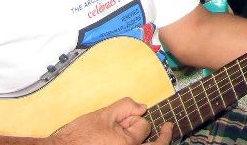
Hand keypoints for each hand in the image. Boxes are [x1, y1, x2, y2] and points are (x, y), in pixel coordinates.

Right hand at [50, 98, 171, 144]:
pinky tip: (140, 140)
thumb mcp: (102, 115)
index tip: (132, 115)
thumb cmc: (77, 137)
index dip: (138, 119)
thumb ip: (125, 107)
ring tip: (159, 135)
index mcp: (127, 144)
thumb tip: (142, 107)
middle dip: (163, 137)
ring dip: (151, 143)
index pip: (145, 127)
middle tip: (169, 128)